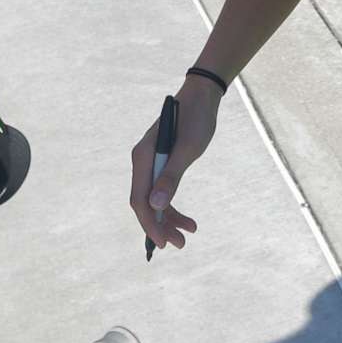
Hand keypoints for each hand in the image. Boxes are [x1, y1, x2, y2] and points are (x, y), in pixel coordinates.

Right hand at [129, 77, 222, 252]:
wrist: (201, 98)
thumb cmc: (196, 120)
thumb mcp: (187, 149)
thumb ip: (171, 177)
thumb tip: (157, 206)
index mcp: (143, 158)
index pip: (140, 200)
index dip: (150, 224)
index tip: (163, 243)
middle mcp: (142, 162)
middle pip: (145, 203)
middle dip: (160, 226)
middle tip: (180, 244)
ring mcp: (150, 163)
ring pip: (154, 200)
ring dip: (168, 219)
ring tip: (188, 233)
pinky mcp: (160, 163)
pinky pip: (161, 191)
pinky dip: (172, 206)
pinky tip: (187, 219)